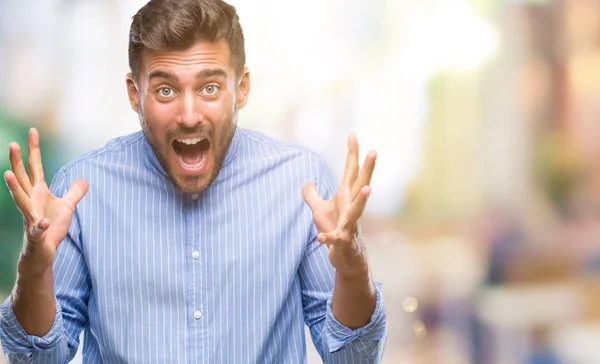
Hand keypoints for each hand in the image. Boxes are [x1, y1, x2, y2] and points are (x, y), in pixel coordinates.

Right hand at [4, 128, 87, 276]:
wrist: (42, 254)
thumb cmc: (51, 228)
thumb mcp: (67, 208)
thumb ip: (74, 193)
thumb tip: (84, 179)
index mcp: (38, 192)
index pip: (35, 167)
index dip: (34, 150)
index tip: (33, 131)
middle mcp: (31, 202)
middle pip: (23, 178)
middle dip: (17, 161)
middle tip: (12, 143)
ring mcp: (31, 217)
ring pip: (20, 200)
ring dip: (14, 188)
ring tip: (7, 173)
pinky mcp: (36, 234)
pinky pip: (37, 229)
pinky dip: (39, 225)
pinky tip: (42, 222)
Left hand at [302, 133, 375, 275]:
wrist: (347, 259)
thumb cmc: (336, 231)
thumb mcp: (320, 211)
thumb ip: (313, 196)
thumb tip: (307, 182)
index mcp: (346, 198)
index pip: (350, 172)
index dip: (352, 154)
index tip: (353, 134)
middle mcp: (351, 209)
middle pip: (360, 186)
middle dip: (368, 169)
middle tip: (374, 151)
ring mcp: (350, 226)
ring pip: (357, 212)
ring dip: (362, 201)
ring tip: (368, 189)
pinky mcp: (343, 243)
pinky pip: (335, 239)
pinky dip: (328, 237)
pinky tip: (320, 236)